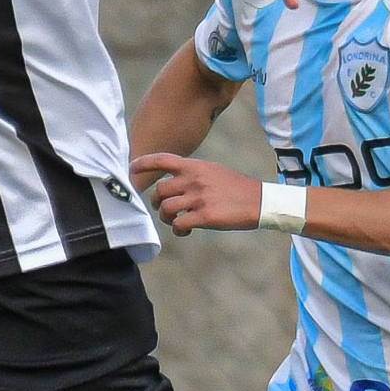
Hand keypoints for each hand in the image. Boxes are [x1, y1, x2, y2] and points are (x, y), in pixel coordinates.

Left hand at [137, 152, 262, 234]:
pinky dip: (178, 230)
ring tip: (176, 221)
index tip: (130, 169)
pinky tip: (185, 230)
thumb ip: (190, 173)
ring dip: (166, 218)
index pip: (162, 160)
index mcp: (195, 166)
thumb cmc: (234, 188)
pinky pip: (178, 224)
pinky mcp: (205, 216)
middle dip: (156, 202)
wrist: (258, 201)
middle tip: (163, 209)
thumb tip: (170, 182)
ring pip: (165, 209)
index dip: (142, 163)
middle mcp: (194, 179)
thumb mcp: (211, 171)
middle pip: (159, 190)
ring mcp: (199, 197)